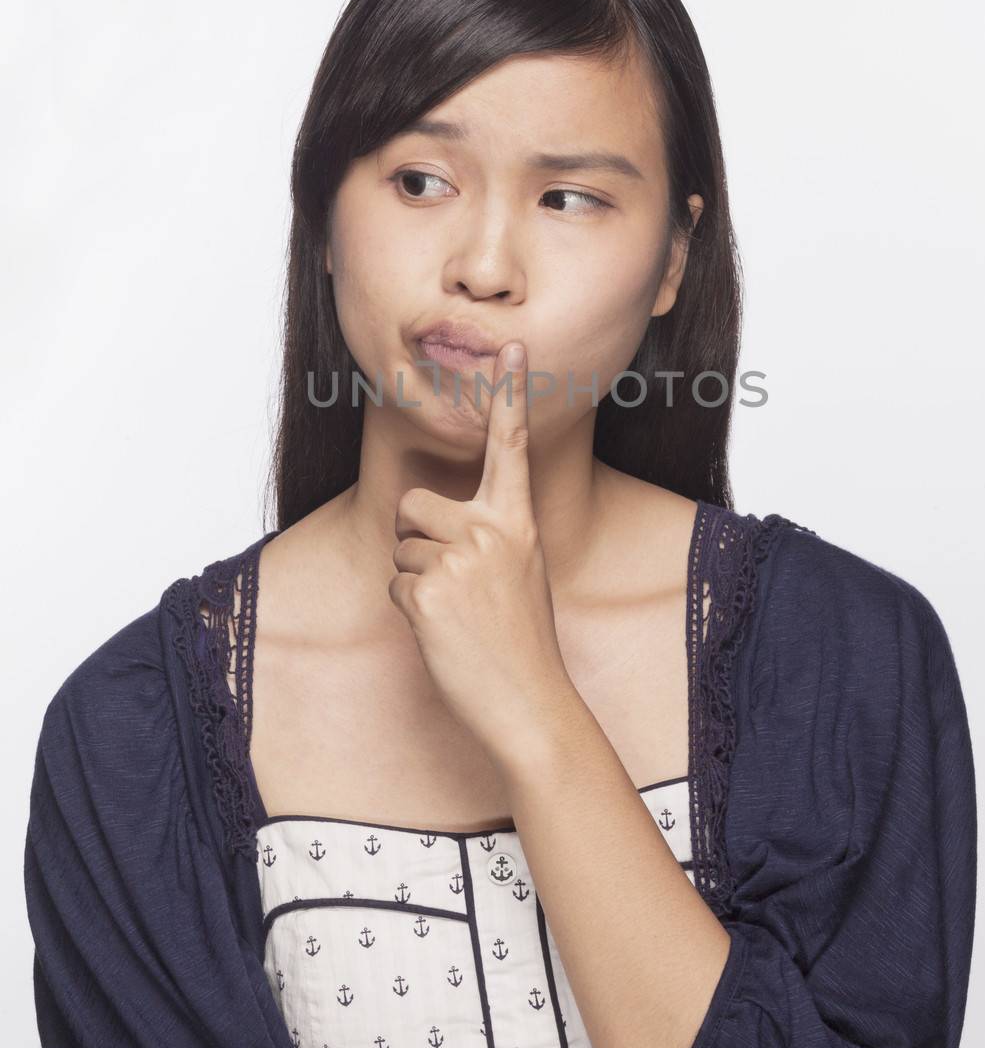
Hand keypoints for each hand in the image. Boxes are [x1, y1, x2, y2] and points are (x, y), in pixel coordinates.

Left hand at [388, 341, 573, 771]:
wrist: (527, 700)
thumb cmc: (522, 638)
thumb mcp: (521, 570)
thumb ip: (490, 534)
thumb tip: (432, 518)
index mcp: (517, 521)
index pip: (510, 446)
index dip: (509, 394)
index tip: (511, 347)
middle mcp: (489, 530)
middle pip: (413, 504)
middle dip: (416, 539)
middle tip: (453, 583)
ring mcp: (457, 560)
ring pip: (400, 548)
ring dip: (416, 581)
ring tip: (455, 613)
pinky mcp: (427, 593)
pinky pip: (394, 585)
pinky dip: (410, 611)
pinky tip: (443, 631)